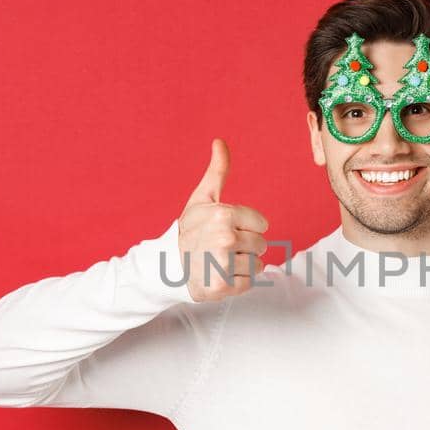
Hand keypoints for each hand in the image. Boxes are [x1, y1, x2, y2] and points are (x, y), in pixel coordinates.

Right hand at [178, 138, 269, 301]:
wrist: (167, 266)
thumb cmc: (191, 229)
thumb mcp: (202, 198)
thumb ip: (217, 171)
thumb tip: (219, 141)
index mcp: (223, 214)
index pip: (262, 224)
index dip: (248, 227)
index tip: (227, 228)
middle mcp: (224, 238)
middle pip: (261, 245)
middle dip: (246, 246)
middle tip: (222, 247)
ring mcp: (222, 264)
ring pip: (257, 265)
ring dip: (242, 265)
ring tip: (220, 261)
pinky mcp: (222, 287)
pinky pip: (249, 283)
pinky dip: (238, 282)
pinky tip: (221, 275)